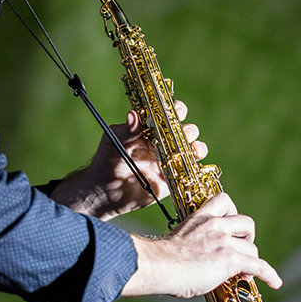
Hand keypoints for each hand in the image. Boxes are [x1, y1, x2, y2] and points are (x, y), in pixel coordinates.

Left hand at [50, 101, 206, 219]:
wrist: (104, 192)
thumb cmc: (106, 161)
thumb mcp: (113, 142)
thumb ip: (125, 130)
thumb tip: (133, 115)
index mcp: (149, 129)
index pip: (167, 114)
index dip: (175, 110)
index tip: (177, 111)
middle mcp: (161, 142)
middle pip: (183, 130)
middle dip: (188, 129)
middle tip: (184, 133)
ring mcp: (168, 160)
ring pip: (191, 149)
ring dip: (196, 146)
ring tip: (193, 149)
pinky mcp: (171, 178)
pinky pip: (188, 172)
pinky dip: (195, 168)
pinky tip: (193, 166)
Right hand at [122, 192, 281, 297]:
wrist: (157, 265)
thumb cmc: (160, 258)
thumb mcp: (178, 239)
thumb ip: (193, 241)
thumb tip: (195, 258)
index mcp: (201, 217)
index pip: (224, 201)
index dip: (233, 214)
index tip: (231, 227)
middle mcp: (215, 225)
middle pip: (246, 223)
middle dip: (247, 238)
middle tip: (240, 250)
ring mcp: (224, 241)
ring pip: (251, 248)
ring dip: (250, 260)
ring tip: (243, 273)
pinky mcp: (230, 259)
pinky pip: (258, 265)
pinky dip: (269, 274)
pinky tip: (274, 282)